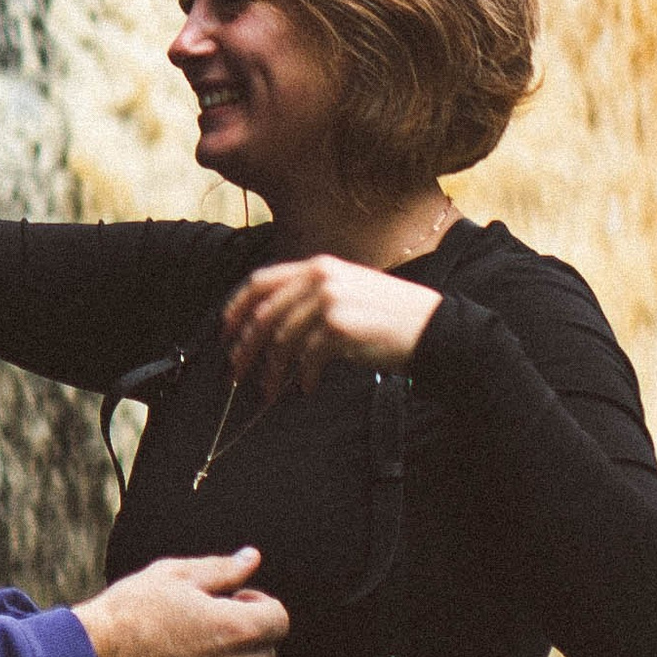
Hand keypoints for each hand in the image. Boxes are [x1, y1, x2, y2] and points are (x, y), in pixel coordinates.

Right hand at [74, 549, 287, 656]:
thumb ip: (222, 569)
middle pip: (266, 653)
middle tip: (211, 619)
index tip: (235, 599)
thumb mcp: (176, 575)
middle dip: (249, 634)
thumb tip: (252, 558)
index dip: (260, 604)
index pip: (280, 620)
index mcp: (234, 630)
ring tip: (187, 645)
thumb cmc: (130, 612)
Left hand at [221, 255, 440, 402]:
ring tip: (270, 390)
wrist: (430, 326)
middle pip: (264, 314)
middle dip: (245, 346)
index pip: (261, 282)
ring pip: (281, 340)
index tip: (225, 332)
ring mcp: (330, 301)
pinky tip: (306, 387)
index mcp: (318, 266)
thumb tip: (272, 324)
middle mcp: (320, 278)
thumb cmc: (389, 313)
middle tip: (236, 372)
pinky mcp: (340, 328)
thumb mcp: (348, 289)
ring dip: (271, 371)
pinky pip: (306, 358)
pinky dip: (302, 377)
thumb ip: (312, 295)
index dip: (236, 308)